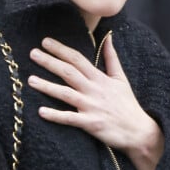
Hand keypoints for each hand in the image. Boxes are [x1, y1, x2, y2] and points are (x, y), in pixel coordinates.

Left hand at [28, 35, 163, 169]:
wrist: (140, 131)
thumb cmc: (128, 105)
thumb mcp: (121, 78)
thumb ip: (111, 57)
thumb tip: (108, 37)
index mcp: (100, 78)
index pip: (78, 59)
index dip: (61, 49)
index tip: (45, 41)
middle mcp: (94, 90)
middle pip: (69, 72)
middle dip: (50, 62)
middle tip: (33, 53)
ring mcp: (92, 107)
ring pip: (66, 94)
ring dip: (47, 86)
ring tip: (30, 80)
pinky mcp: (91, 124)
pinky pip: (70, 118)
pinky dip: (56, 115)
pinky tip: (41, 112)